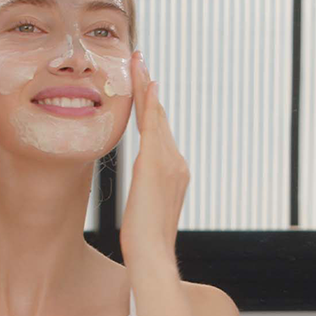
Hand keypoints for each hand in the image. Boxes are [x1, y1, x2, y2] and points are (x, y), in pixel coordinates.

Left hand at [120, 52, 188, 267]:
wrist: (151, 254)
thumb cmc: (144, 242)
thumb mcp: (145, 212)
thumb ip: (146, 194)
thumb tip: (142, 194)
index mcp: (174, 173)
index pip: (159, 133)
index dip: (152, 109)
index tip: (145, 87)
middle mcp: (177, 163)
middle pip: (160, 118)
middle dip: (149, 89)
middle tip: (140, 61)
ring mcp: (170, 162)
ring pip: (157, 116)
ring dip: (147, 87)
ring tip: (138, 62)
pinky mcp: (157, 164)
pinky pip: (153, 126)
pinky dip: (150, 103)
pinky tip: (147, 84)